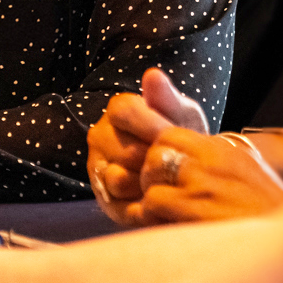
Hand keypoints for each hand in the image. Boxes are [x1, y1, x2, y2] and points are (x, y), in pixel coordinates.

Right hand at [88, 68, 210, 224]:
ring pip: (118, 180)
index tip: (173, 133)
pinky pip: (121, 207)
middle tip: (176, 163)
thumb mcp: (181, 113)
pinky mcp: (105, 201)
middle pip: (125, 150)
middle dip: (155, 158)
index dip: (150, 124)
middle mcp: (99, 138)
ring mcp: (99, 169)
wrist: (183, 167)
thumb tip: (152, 75)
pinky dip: (145, 207)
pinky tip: (163, 200)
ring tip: (168, 182)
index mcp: (117, 111)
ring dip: (149, 184)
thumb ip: (167, 97)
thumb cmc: (180, 135)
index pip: (123, 111)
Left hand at [134, 126, 282, 223]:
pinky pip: (152, 206)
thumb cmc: (266, 212)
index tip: (166, 175)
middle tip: (161, 197)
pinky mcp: (193, 212)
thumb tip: (184, 154)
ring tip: (166, 217)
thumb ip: (215, 158)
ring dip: (151, 201)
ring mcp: (201, 186)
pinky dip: (152, 219)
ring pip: (150, 181)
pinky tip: (169, 230)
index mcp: (223, 149)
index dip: (160, 154)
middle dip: (151, 176)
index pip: (169, 135)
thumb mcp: (246, 169)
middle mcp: (210, 162)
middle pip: (155, 154)